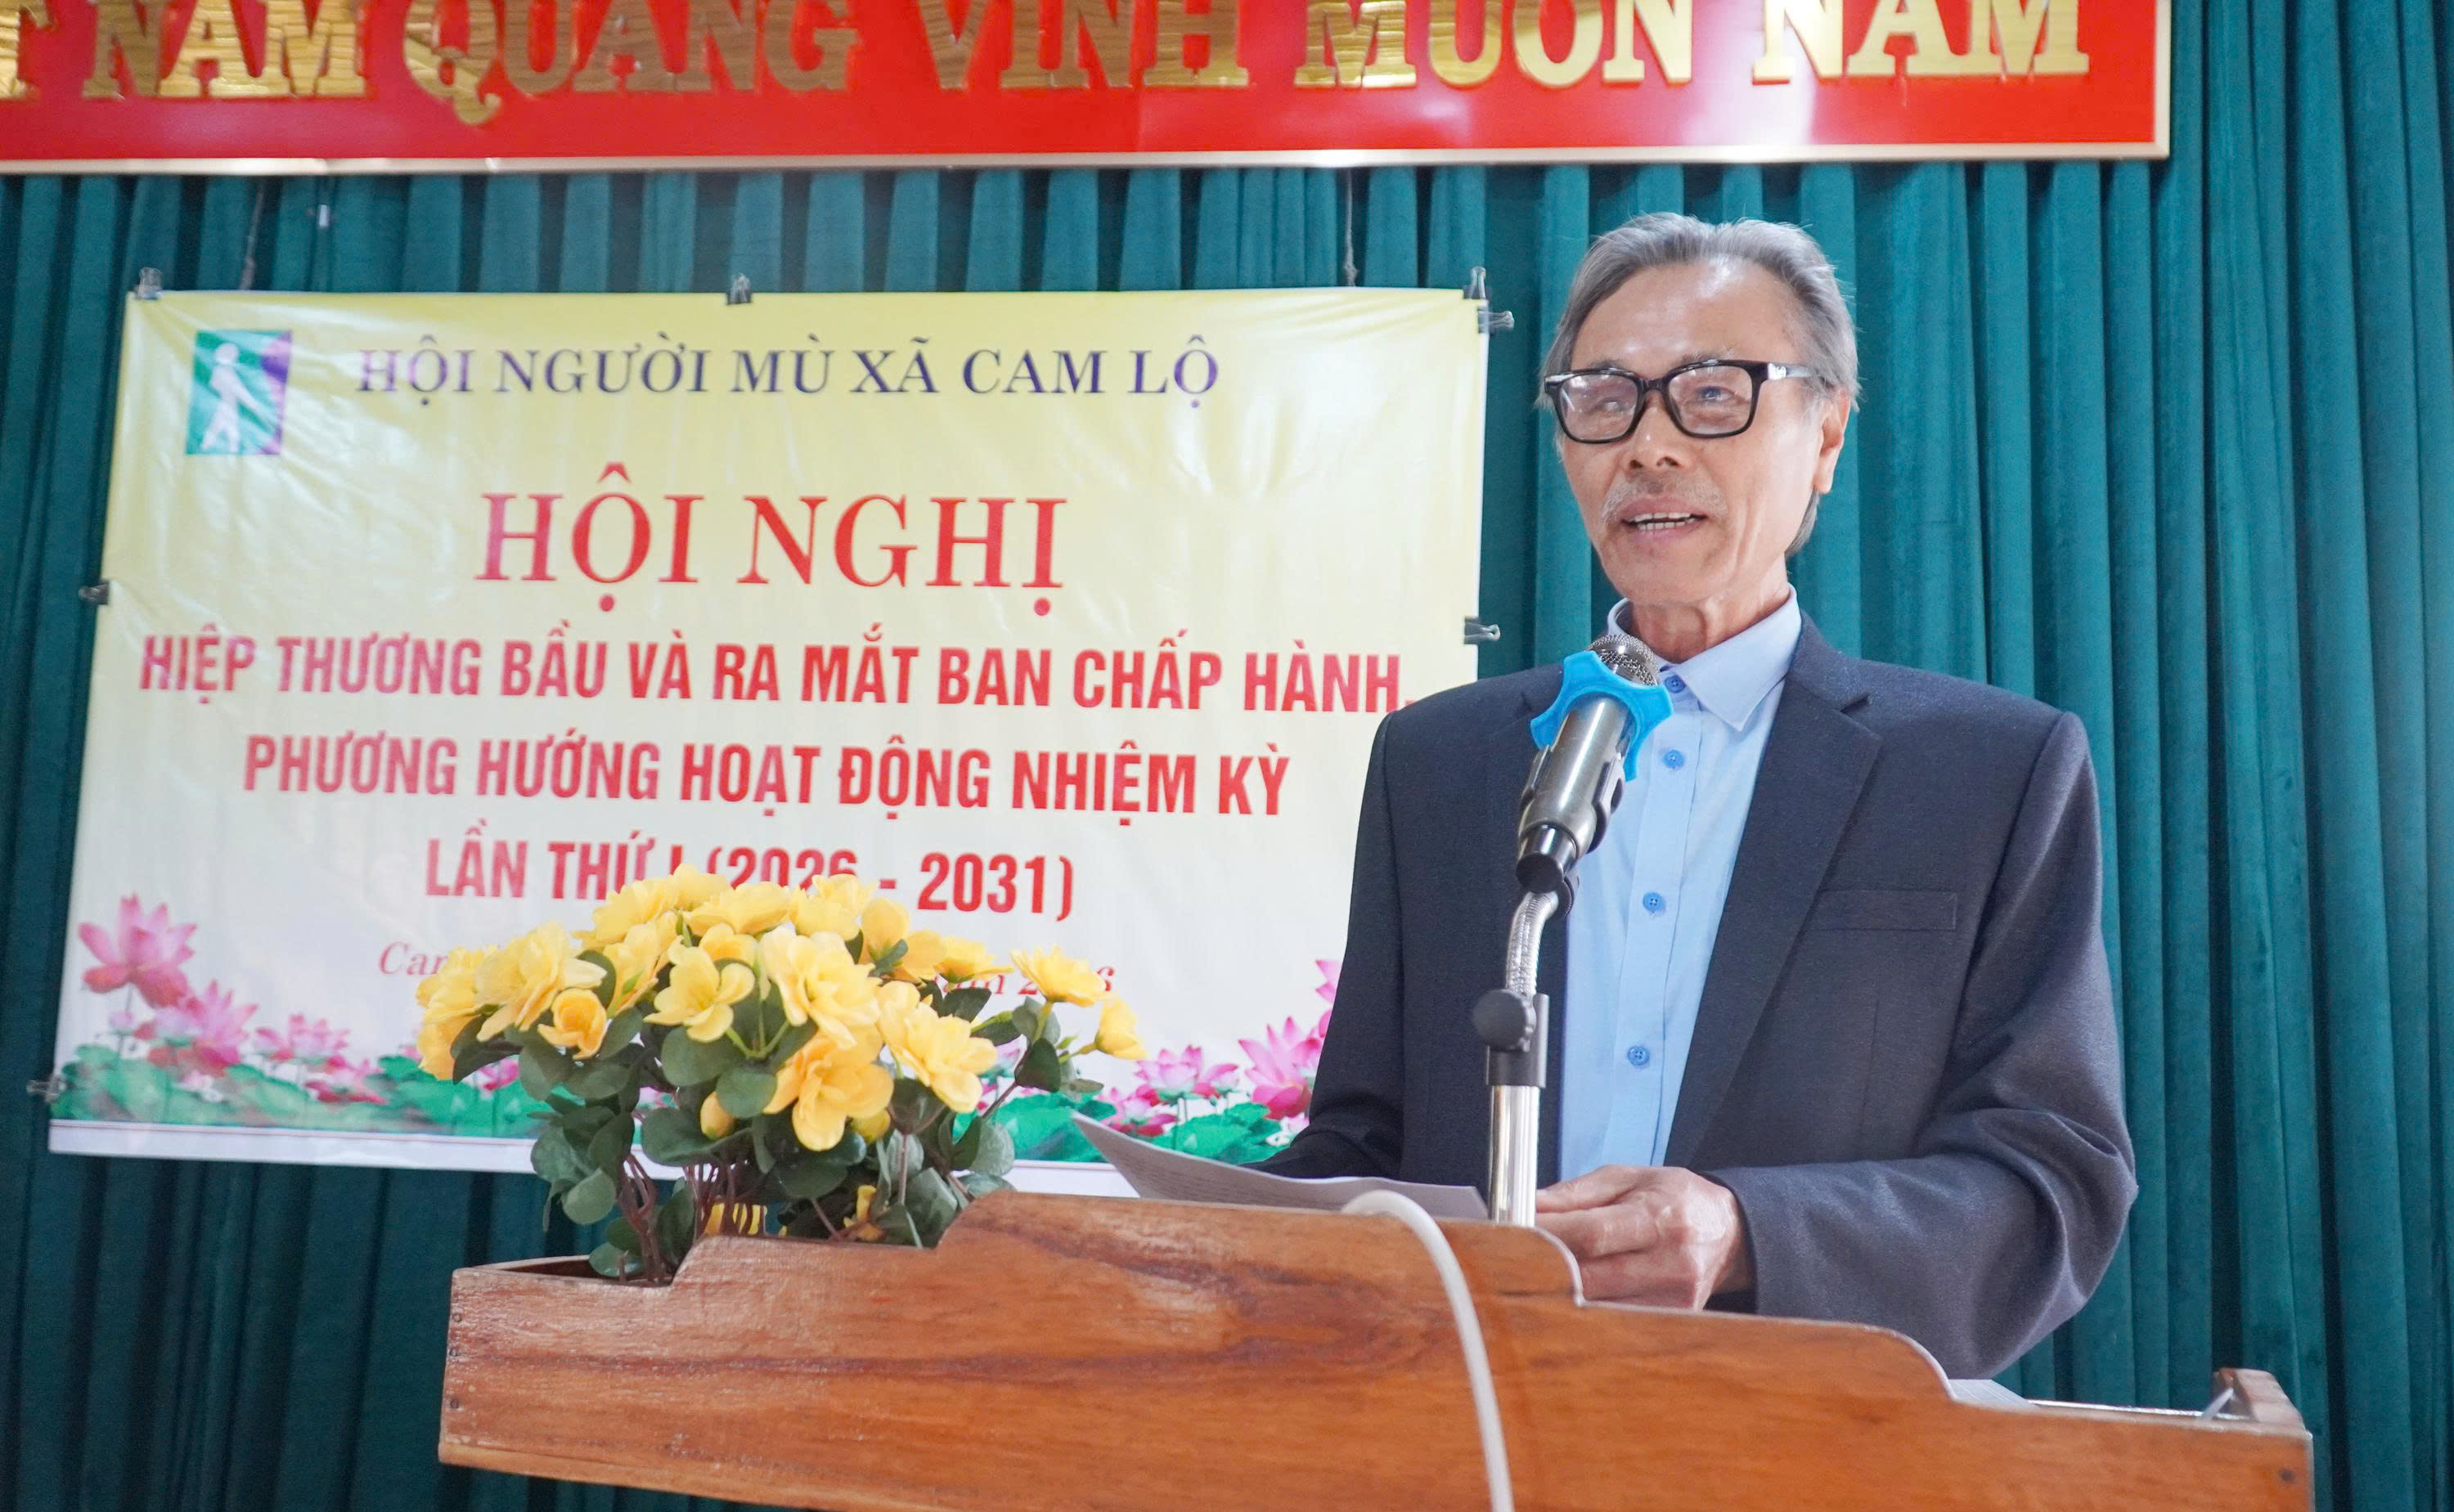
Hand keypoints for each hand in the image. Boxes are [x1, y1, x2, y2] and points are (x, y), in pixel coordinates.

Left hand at [1533, 1165, 1750, 1307]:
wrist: (1728, 1232)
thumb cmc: (1674, 1199)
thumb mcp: (1628, 1178)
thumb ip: (1575, 1193)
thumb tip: (1527, 1206)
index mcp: (1660, 1219)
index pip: (1592, 1235)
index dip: (1547, 1234)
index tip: (1513, 1228)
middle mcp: (1671, 1264)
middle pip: (1589, 1277)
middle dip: (1543, 1265)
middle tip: (1510, 1254)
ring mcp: (1673, 1299)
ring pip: (1596, 1304)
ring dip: (1558, 1289)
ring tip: (1532, 1271)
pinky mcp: (1670, 1320)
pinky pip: (1612, 1318)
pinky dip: (1583, 1305)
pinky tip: (1567, 1291)